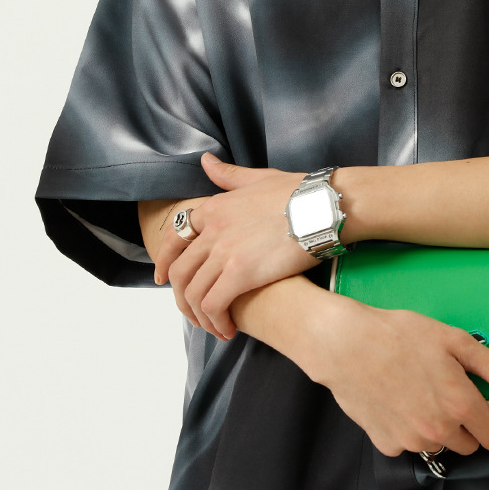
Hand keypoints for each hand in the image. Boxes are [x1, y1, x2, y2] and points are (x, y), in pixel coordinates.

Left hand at [152, 153, 316, 337]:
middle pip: (181, 271)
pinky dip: (216, 321)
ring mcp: (225, 252)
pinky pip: (214, 304)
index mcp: (213, 208)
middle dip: (182, 298)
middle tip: (194, 314)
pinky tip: (229, 328)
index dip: (164, 262)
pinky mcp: (241, 273)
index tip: (164, 280)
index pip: (175, 238)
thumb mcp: (257, 178)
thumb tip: (206, 161)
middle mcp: (212, 229)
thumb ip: (228, 176)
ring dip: (200, 316)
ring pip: (194, 292)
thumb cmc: (299, 193)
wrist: (323, 206)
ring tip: (216, 327)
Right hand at [301, 293, 488, 457]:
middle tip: (450, 394)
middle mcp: (438, 430)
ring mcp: (410, 440)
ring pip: (438, 445)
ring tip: (419, 393)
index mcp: (460, 404)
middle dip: (466, 425)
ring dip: (437, 428)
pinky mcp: (386, 443)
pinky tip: (398, 401)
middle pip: (468, 446)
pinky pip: (408, 444)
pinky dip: (407, 429)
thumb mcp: (454, 342)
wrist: (344, 345)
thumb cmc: (398, 336)